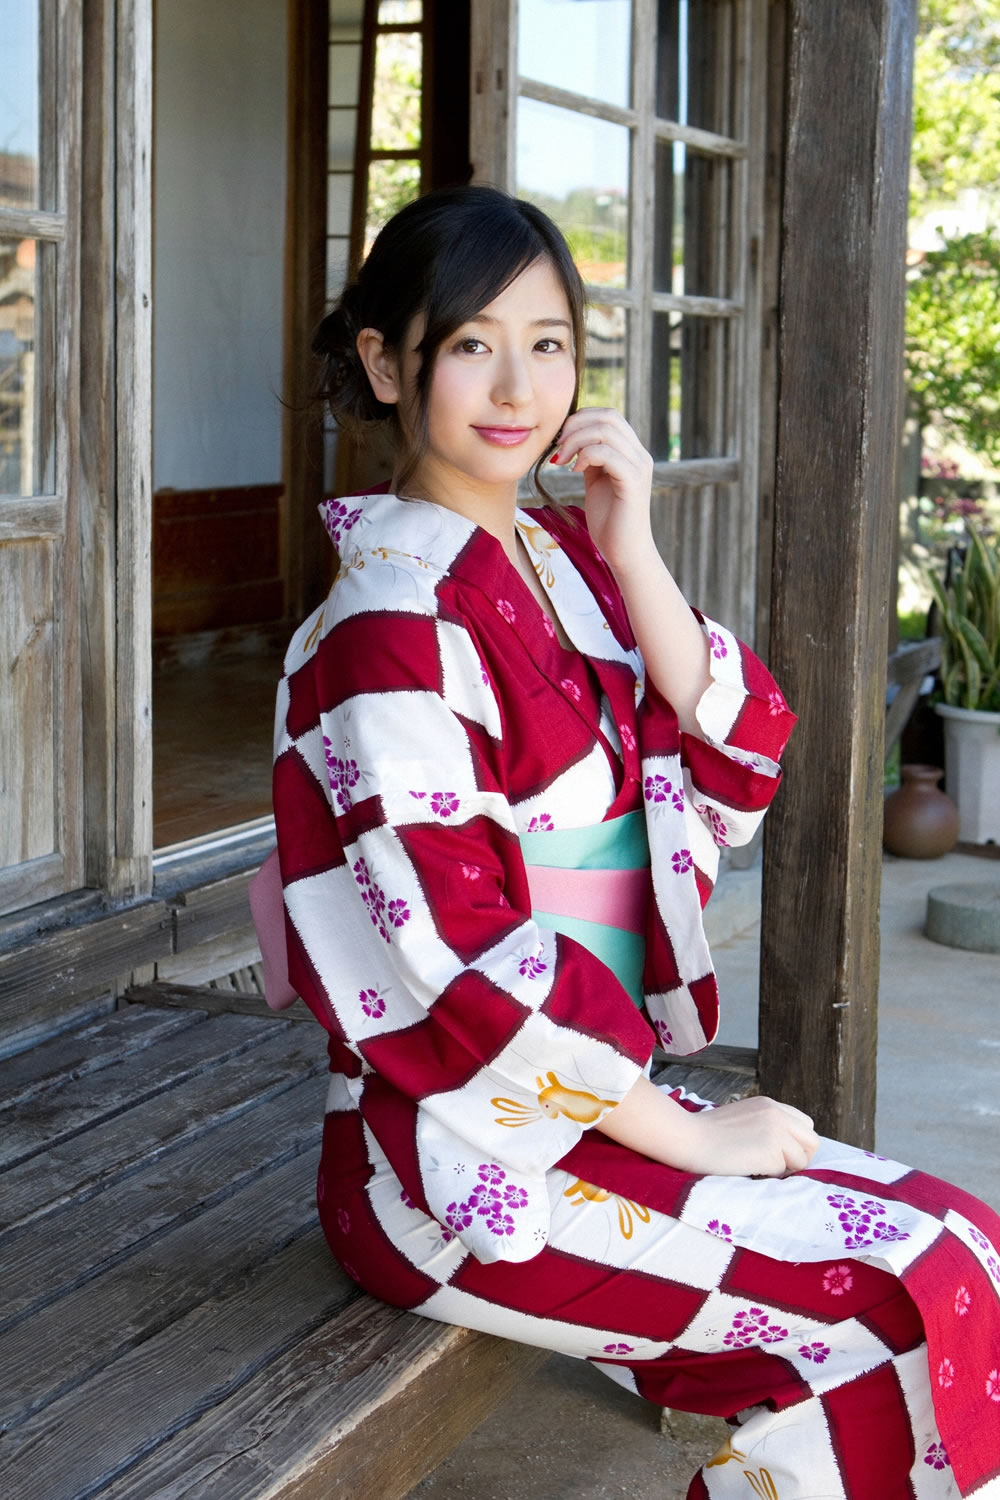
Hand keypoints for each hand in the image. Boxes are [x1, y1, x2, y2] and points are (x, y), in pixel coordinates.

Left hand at [551, 407, 654, 573]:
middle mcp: (640, 455)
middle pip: (608, 417)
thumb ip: (590, 459)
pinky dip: (586, 456)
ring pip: (605, 431)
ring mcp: (639, 467)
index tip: (560, 440)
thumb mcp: (596, 481)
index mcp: (632, 452)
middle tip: (557, 448)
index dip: (581, 419)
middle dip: (575, 426)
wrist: (625, 553)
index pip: (609, 415)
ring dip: (576, 441)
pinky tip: (575, 470)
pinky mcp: (633, 482)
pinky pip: (607, 453)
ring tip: (562, 460)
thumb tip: (571, 439)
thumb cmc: (609, 521)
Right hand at [666, 1094, 819, 1177]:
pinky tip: (747, 1168)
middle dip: (799, 1158)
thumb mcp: (743, 1118)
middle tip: (775, 1167)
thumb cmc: (707, 1134)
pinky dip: (767, 1175)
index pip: (805, 1125)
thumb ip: (765, 1125)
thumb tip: (784, 1148)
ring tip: (757, 1166)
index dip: (796, 1144)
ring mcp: (776, 1132)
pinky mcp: (771, 1151)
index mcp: (770, 1105)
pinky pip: (782, 1172)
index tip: (778, 1154)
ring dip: (784, 1169)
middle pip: (812, 1142)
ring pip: (802, 1160)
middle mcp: (778, 1114)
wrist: (688, 1138)